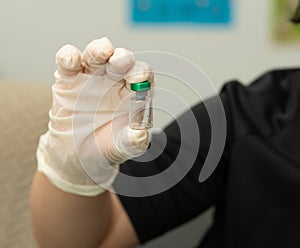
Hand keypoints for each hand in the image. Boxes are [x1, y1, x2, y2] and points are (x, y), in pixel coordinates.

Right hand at [37, 37, 153, 195]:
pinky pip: (68, 62)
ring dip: (99, 50)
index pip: (142, 75)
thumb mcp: (122, 148)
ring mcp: (91, 77)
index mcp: (132, 93)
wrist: (77, 155)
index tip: (138, 79)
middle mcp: (114, 81)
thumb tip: (141, 134)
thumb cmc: (106, 146)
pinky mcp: (68, 79)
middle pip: (121, 60)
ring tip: (101, 53)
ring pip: (96, 55)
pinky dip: (69, 57)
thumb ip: (133, 142)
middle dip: (122, 57)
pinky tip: (71, 60)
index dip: (141, 73)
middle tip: (121, 61)